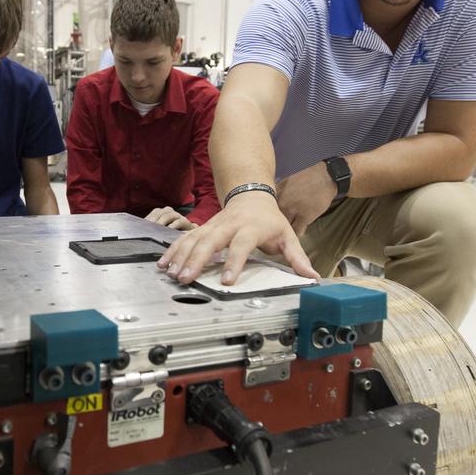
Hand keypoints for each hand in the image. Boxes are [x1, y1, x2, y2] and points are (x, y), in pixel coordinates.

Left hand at [145, 206, 196, 230]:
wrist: (189, 236)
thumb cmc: (171, 234)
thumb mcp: (161, 231)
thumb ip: (153, 230)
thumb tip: (141, 233)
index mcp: (162, 212)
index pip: (153, 213)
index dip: (148, 219)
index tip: (142, 227)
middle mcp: (169, 212)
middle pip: (160, 213)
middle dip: (153, 220)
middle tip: (148, 229)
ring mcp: (178, 216)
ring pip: (168, 215)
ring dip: (162, 222)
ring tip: (156, 229)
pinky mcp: (186, 222)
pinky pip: (179, 221)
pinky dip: (173, 225)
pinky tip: (168, 230)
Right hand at [157, 191, 318, 285]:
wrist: (251, 194)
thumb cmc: (270, 219)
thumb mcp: (287, 235)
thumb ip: (297, 258)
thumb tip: (312, 277)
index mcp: (251, 228)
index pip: (241, 245)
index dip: (234, 262)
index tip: (227, 281)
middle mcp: (229, 225)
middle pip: (210, 241)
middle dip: (197, 259)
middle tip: (186, 277)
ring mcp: (213, 225)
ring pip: (194, 238)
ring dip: (181, 255)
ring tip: (171, 273)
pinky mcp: (202, 227)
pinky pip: (185, 238)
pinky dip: (173, 249)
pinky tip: (163, 263)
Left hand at [276, 162, 337, 235]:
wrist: (324, 177)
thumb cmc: (306, 179)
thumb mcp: (285, 183)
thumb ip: (277, 195)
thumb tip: (270, 205)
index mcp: (275, 194)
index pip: (266, 211)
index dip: (269, 218)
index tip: (270, 222)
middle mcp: (281, 202)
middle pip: (274, 222)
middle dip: (276, 226)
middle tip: (280, 230)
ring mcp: (292, 210)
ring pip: (284, 228)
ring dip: (287, 232)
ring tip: (290, 232)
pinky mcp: (304, 217)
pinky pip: (296, 232)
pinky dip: (297, 233)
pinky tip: (299, 231)